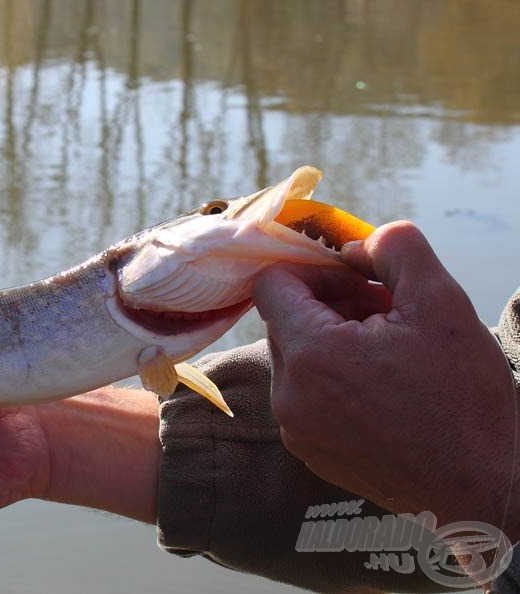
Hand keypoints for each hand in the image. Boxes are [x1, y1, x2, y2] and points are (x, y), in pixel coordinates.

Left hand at [253, 221, 518, 539]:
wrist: (482, 488)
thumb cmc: (464, 398)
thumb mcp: (440, 301)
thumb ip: (394, 248)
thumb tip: (352, 246)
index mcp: (311, 354)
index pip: (272, 283)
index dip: (314, 269)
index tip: (358, 278)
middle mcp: (288, 394)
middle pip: (284, 319)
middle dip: (330, 304)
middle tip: (386, 313)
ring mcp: (294, 427)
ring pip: (296, 357)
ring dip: (333, 341)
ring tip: (390, 351)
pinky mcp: (308, 450)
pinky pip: (304, 395)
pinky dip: (333, 380)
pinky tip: (382, 387)